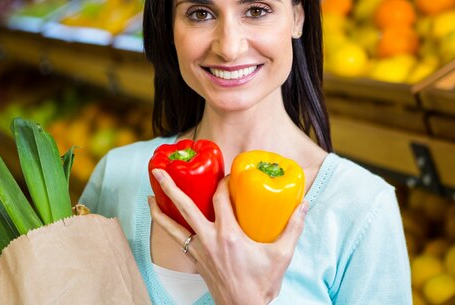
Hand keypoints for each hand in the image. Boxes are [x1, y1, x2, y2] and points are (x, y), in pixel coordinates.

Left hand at [149, 169, 308, 304]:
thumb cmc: (262, 284)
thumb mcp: (282, 255)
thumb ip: (293, 228)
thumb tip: (304, 205)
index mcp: (229, 235)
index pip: (220, 198)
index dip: (223, 182)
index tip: (228, 174)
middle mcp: (209, 239)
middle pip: (185, 206)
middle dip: (170, 186)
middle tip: (158, 170)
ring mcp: (199, 250)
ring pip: (172, 226)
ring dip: (160, 210)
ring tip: (150, 196)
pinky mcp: (196, 260)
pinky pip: (177, 240)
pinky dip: (168, 228)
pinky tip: (164, 221)